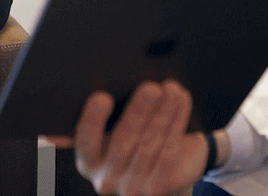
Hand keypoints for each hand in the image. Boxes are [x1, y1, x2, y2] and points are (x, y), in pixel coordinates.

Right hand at [51, 80, 208, 195]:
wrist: (157, 175)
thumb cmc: (131, 142)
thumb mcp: (114, 133)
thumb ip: (109, 115)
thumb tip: (116, 82)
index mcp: (88, 161)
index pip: (86, 142)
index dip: (93, 120)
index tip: (102, 96)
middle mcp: (106, 179)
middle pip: (123, 141)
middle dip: (139, 111)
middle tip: (152, 87)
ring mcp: (132, 187)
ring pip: (149, 145)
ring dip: (164, 113)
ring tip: (173, 89)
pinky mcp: (158, 188)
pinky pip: (169, 153)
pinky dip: (176, 124)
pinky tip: (182, 103)